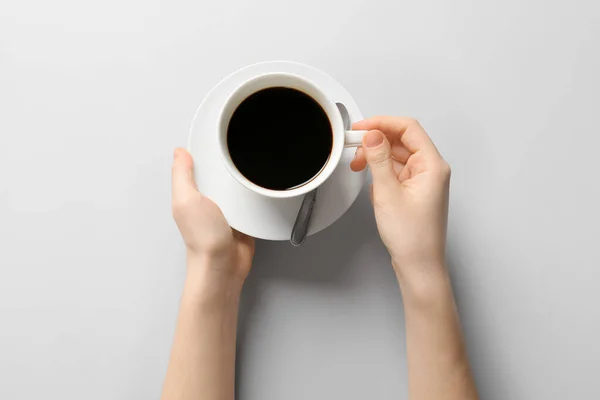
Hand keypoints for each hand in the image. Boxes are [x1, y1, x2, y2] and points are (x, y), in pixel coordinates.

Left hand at [171, 148, 254, 280]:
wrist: (224, 265)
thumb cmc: (204, 239)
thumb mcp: (186, 200)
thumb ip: (182, 175)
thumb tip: (179, 152)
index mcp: (191, 193)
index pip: (197, 165)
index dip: (205, 151)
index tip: (217, 136)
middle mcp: (208, 200)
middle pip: (219, 172)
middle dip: (228, 163)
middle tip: (240, 150)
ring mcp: (227, 209)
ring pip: (236, 185)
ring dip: (243, 179)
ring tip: (252, 165)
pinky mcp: (243, 218)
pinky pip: (250, 200)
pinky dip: (254, 195)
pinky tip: (259, 188)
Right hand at [350, 117, 450, 278]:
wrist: (419, 266)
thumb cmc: (412, 237)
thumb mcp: (388, 193)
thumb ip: (379, 160)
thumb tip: (372, 136)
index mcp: (432, 165)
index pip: (408, 129)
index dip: (383, 123)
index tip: (362, 127)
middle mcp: (431, 170)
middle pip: (402, 141)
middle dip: (377, 142)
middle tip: (355, 147)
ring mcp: (423, 181)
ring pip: (397, 156)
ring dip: (377, 158)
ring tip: (359, 166)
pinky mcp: (414, 191)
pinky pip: (396, 172)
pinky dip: (381, 173)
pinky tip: (372, 184)